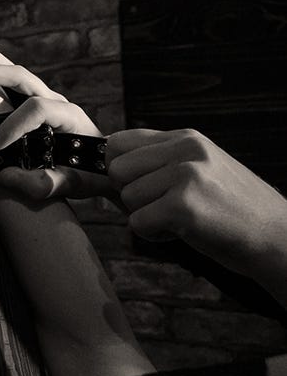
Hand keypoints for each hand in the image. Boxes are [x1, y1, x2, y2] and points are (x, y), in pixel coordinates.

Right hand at [0, 30, 110, 200]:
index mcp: (69, 116)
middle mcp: (57, 101)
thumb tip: (6, 177)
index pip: (36, 109)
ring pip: (15, 72)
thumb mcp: (74, 185)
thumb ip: (44, 184)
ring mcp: (46, 98)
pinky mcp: (36, 103)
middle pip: (22, 76)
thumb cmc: (94, 174)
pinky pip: (12, 82)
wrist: (109, 166)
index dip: (13, 125)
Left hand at [108, 129, 286, 282]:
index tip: (137, 185)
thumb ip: (160, 161)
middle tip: (164, 206)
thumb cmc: (232, 209)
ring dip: (147, 217)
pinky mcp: (184, 206)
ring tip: (182, 219)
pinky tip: (184, 232)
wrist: (278, 237)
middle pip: (116, 170)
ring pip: (127, 198)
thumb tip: (105, 164)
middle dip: (132, 195)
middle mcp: (185, 150)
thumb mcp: (200, 170)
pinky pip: (138, 223)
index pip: (119, 141)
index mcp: (186, 139)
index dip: (120, 169)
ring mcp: (185, 175)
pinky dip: (155, 235)